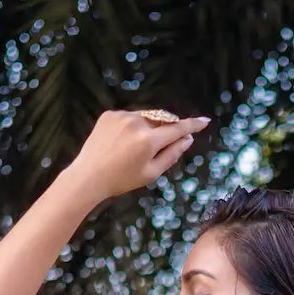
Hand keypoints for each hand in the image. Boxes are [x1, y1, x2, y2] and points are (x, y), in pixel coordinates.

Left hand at [63, 109, 210, 208]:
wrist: (88, 176)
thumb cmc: (122, 180)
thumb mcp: (151, 173)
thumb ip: (172, 154)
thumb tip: (187, 139)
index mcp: (148, 140)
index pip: (177, 128)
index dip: (192, 125)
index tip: (205, 120)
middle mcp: (136, 123)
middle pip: (161, 121)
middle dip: (163, 131)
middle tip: (150, 151)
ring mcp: (121, 116)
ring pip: (145, 118)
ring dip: (146, 129)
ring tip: (130, 150)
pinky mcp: (110, 114)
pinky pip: (128, 117)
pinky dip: (130, 127)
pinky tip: (119, 144)